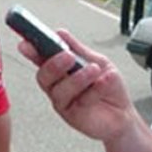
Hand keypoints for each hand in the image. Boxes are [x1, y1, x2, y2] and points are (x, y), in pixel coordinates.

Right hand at [19, 30, 134, 143]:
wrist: (124, 114)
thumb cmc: (109, 89)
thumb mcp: (97, 61)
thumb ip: (78, 50)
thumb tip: (60, 33)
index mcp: (61, 72)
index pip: (41, 60)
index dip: (31, 51)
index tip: (26, 43)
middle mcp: (58, 87)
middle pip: (44, 77)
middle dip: (53, 65)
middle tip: (68, 56)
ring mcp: (64, 103)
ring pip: (60, 91)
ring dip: (78, 78)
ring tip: (94, 69)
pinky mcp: (74, 117)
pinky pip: (80, 100)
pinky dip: (95, 89)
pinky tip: (105, 82)